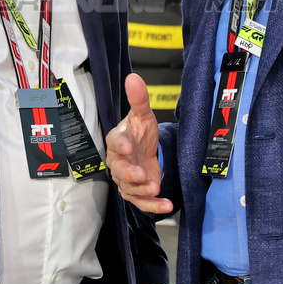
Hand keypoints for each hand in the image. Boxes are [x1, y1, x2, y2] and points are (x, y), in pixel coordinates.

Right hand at [106, 74, 171, 214]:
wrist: (145, 148)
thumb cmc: (139, 131)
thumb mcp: (143, 113)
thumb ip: (139, 98)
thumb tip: (133, 77)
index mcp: (118, 139)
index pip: (116, 142)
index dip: (121, 145)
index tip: (128, 147)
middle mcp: (118, 161)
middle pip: (119, 169)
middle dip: (129, 174)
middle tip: (141, 175)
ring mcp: (126, 178)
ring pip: (129, 188)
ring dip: (142, 191)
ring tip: (156, 188)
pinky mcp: (136, 191)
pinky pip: (141, 201)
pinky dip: (153, 205)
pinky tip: (167, 205)